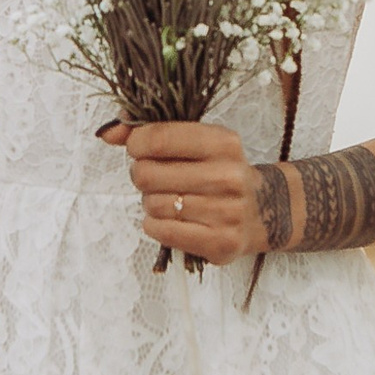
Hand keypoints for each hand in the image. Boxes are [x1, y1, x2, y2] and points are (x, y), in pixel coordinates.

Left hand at [102, 120, 263, 265]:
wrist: (266, 211)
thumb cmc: (220, 171)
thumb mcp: (198, 143)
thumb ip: (152, 132)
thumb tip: (108, 132)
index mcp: (223, 143)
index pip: (159, 139)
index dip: (136, 144)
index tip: (139, 148)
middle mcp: (228, 176)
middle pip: (148, 174)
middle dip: (142, 175)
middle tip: (156, 177)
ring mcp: (227, 212)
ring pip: (153, 204)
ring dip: (152, 202)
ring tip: (171, 199)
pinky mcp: (221, 242)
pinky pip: (161, 231)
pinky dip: (156, 225)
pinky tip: (172, 218)